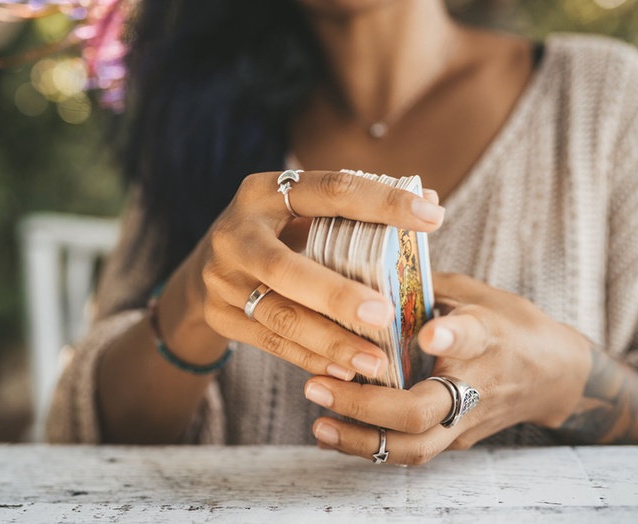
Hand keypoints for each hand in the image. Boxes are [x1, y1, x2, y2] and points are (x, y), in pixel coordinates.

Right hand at [168, 170, 444, 380]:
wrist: (204, 268)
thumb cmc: (276, 234)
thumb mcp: (303, 212)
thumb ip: (358, 210)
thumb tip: (431, 199)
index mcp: (265, 192)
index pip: (330, 190)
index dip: (383, 203)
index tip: (433, 218)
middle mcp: (236, 233)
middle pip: (287, 268)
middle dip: (338, 295)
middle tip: (385, 315)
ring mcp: (222, 278)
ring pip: (280, 315)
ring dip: (330, 342)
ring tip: (376, 362)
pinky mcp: (219, 315)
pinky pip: (271, 342)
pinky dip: (311, 358)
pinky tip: (345, 372)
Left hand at [303, 273, 591, 464]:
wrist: (555, 376)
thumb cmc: (507, 323)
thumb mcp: (474, 292)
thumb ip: (424, 285)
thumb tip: (364, 265)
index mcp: (486, 335)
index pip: (470, 337)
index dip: (449, 336)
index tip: (428, 332)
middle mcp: (476, 383)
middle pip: (422, 410)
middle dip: (365, 404)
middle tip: (318, 387)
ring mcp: (466, 420)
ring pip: (413, 446)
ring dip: (360, 438)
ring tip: (319, 423)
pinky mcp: (454, 440)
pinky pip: (410, 452)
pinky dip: (369, 447)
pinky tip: (330, 434)